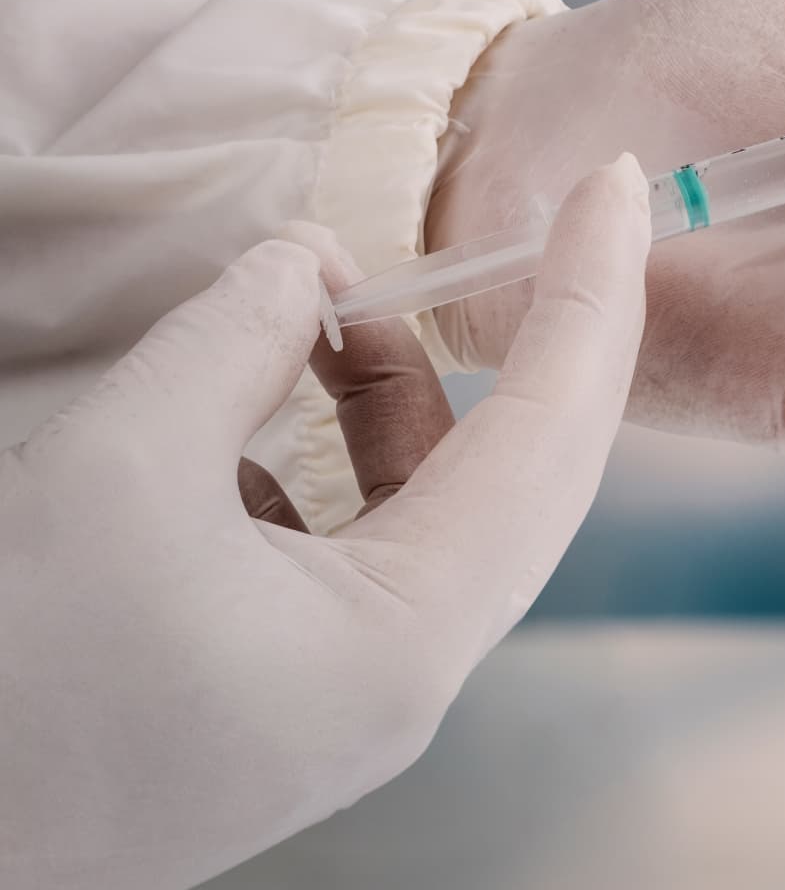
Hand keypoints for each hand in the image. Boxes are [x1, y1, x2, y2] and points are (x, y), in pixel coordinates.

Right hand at [0, 158, 650, 889]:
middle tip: (554, 218)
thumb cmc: (7, 684)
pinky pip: (348, 558)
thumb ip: (238, 343)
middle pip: (517, 479)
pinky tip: (244, 417)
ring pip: (423, 516)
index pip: (549, 438)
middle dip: (527, 341)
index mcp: (410, 643)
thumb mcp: (119, 468)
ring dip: (389, 402)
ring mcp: (351, 703)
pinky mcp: (289, 703)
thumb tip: (309, 258)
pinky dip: (320, 467)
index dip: (589, 296)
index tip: (618, 186)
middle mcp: (409, 682)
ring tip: (322, 311)